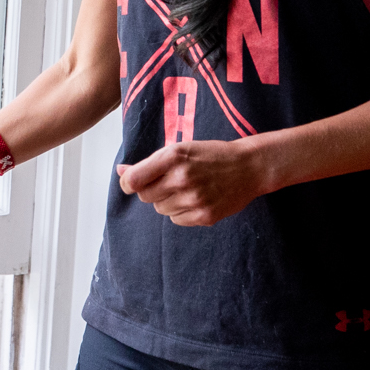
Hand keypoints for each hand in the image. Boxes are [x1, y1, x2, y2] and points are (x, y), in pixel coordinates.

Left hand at [116, 138, 271, 225]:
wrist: (249, 167)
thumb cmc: (210, 155)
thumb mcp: (179, 150)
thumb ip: (148, 163)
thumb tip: (120, 171)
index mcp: (173, 157)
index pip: (133, 181)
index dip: (128, 183)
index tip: (133, 183)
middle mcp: (182, 178)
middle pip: (145, 196)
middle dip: (151, 190)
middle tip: (169, 181)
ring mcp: (194, 199)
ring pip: (160, 209)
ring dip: (167, 201)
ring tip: (187, 188)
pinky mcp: (205, 216)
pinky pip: (176, 220)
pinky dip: (180, 212)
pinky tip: (196, 199)